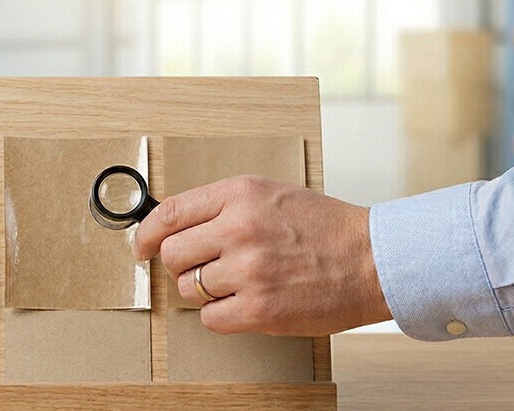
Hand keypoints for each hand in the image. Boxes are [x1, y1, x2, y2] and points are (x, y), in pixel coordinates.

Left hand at [132, 175, 391, 335]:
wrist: (372, 260)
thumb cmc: (323, 229)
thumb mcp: (269, 196)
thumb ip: (221, 206)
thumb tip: (170, 227)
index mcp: (239, 195)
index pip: (169, 213)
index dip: (147, 234)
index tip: (142, 246)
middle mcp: (239, 229)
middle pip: (173, 255)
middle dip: (183, 265)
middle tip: (205, 267)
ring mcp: (248, 271)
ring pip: (188, 289)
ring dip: (204, 291)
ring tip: (237, 284)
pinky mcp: (258, 309)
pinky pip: (209, 318)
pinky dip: (221, 315)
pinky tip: (245, 303)